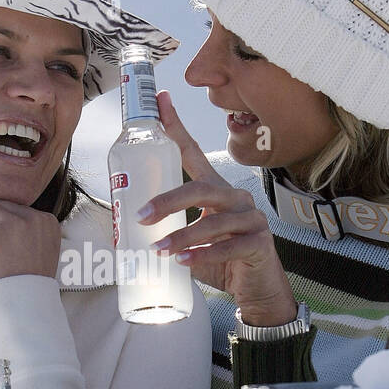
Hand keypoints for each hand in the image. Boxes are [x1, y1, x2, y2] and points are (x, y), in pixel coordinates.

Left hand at [139, 92, 297, 325]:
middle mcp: (235, 198)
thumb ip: (172, 229)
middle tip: (142, 216)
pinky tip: (184, 262)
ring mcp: (251, 219)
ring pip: (213, 221)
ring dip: (182, 236)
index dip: (176, 127)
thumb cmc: (221, 260)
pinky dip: (203, 256)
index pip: (194, 153)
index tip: (159, 100)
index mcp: (216, 190)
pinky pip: (228, 247)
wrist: (256, 287)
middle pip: (201, 188)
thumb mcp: (194, 239)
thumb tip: (129, 230)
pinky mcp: (259, 243)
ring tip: (159, 250)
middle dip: (169, 200)